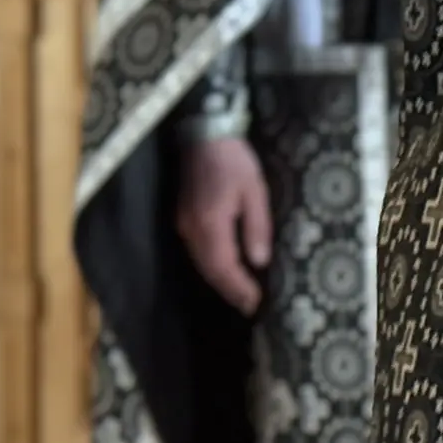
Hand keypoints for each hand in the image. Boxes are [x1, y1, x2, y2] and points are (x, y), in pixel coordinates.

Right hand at [177, 137, 271, 314]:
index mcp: (210, 223)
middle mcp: (191, 229)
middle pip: (209, 270)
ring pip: (201, 263)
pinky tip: (226, 271)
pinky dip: (212, 267)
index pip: (223, 267)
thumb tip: (259, 261)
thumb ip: (257, 227)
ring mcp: (183, 224)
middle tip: (250, 307)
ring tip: (241, 295)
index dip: (239, 288)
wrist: (204, 136)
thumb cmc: (234, 161)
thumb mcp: (255, 191)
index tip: (255, 303)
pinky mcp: (183, 219)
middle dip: (230, 291)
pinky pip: (197, 252)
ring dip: (220, 281)